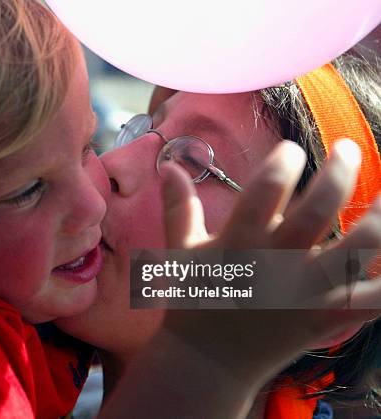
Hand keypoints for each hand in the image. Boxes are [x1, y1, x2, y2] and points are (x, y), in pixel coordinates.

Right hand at [159, 139, 380, 384]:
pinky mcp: (325, 317)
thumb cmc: (195, 300)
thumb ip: (178, 206)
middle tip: (348, 149)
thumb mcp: (182, 250)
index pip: (268, 187)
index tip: (292, 150)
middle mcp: (276, 262)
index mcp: (239, 241)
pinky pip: (372, 299)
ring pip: (359, 249)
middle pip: (320, 209)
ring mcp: (305, 291)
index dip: (286, 160)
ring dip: (380, 217)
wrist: (208, 361)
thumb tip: (169, 165)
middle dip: (341, 170)